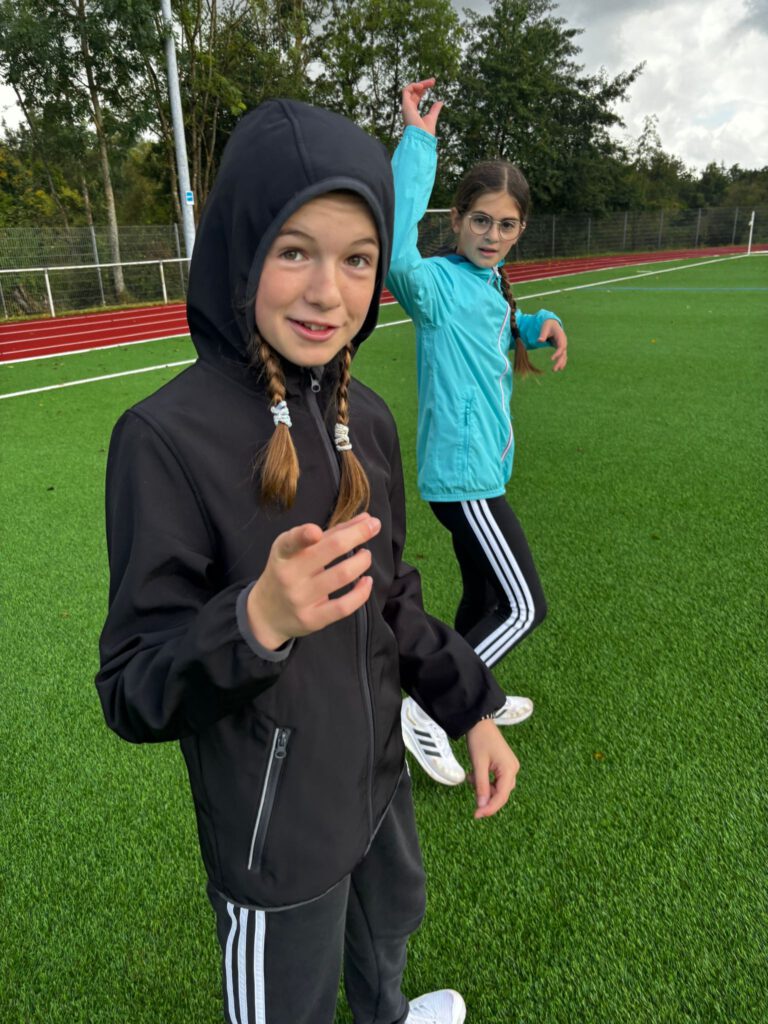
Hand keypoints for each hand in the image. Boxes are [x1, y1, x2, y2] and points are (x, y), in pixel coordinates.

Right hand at [247, 513, 380, 649]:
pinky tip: (367, 581)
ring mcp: (300, 599)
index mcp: (284, 553)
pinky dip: (362, 592)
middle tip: (373, 527)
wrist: (267, 613)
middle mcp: (290, 575)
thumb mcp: (297, 549)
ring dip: (362, 561)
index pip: (291, 542)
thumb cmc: (287, 572)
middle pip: (329, 550)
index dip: (303, 536)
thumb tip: (366, 519)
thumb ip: (330, 533)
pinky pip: (344, 606)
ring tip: (365, 555)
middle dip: (357, 535)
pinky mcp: (312, 619)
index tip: (316, 531)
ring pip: (342, 575)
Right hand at [401, 78, 443, 135]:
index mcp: (413, 112)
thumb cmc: (425, 132)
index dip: (423, 89)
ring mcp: (406, 107)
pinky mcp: (405, 105)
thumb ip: (434, 110)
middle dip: (423, 84)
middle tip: (433, 81)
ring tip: (430, 82)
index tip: (432, 84)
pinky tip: (422, 86)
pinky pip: (406, 91)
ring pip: (409, 89)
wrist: (421, 138)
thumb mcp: (432, 118)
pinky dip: (413, 86)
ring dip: (420, 83)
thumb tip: (440, 102)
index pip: (416, 97)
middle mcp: (408, 109)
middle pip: (414, 92)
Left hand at [465, 718, 519, 818]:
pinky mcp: (504, 764)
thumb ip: (481, 786)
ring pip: (498, 787)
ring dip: (484, 788)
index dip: (489, 808)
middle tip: (473, 804)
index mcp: (509, 769)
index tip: (477, 815)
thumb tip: (482, 806)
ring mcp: (509, 767)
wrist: (479, 722)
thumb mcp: (478, 764)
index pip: (502, 796)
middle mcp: (513, 769)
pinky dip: (485, 781)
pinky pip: (496, 780)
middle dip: (487, 797)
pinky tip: (475, 774)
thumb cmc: (479, 740)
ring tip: (472, 776)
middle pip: (501, 793)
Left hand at [539, 318, 567, 370]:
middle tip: (554, 369)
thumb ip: (543, 335)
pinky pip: (562, 356)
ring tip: (555, 370)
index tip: (551, 359)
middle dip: (559, 361)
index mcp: (561, 337)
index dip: (557, 353)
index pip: (561, 347)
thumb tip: (539, 341)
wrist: (552, 323)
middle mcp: (564, 342)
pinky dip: (561, 362)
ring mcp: (563, 345)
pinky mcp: (560, 348)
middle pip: (563, 353)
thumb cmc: (548, 325)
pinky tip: (559, 368)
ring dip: (560, 363)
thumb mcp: (545, 328)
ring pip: (564, 356)